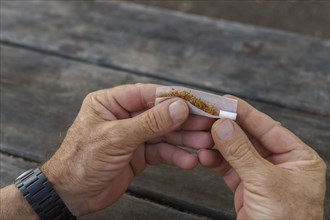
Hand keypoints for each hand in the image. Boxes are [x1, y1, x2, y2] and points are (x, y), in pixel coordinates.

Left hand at [41, 84, 213, 216]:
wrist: (71, 196)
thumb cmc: (82, 162)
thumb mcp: (116, 138)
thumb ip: (150, 122)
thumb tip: (179, 107)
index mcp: (111, 102)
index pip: (148, 94)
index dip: (174, 96)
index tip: (197, 100)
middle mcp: (124, 116)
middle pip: (160, 114)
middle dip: (184, 120)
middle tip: (208, 122)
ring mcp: (133, 136)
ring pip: (164, 133)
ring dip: (185, 139)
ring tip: (204, 143)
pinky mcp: (139, 154)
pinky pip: (161, 152)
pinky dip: (175, 156)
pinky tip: (189, 161)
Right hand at [198, 97, 325, 218]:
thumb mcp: (265, 182)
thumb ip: (242, 152)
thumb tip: (223, 125)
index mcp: (298, 158)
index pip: (269, 127)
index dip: (246, 113)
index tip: (226, 101)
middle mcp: (281, 163)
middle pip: (250, 137)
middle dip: (228, 128)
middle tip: (208, 116)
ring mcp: (262, 174)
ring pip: (237, 151)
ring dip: (218, 145)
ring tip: (202, 137)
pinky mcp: (247, 186)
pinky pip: (229, 167)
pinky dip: (215, 161)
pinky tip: (204, 155)